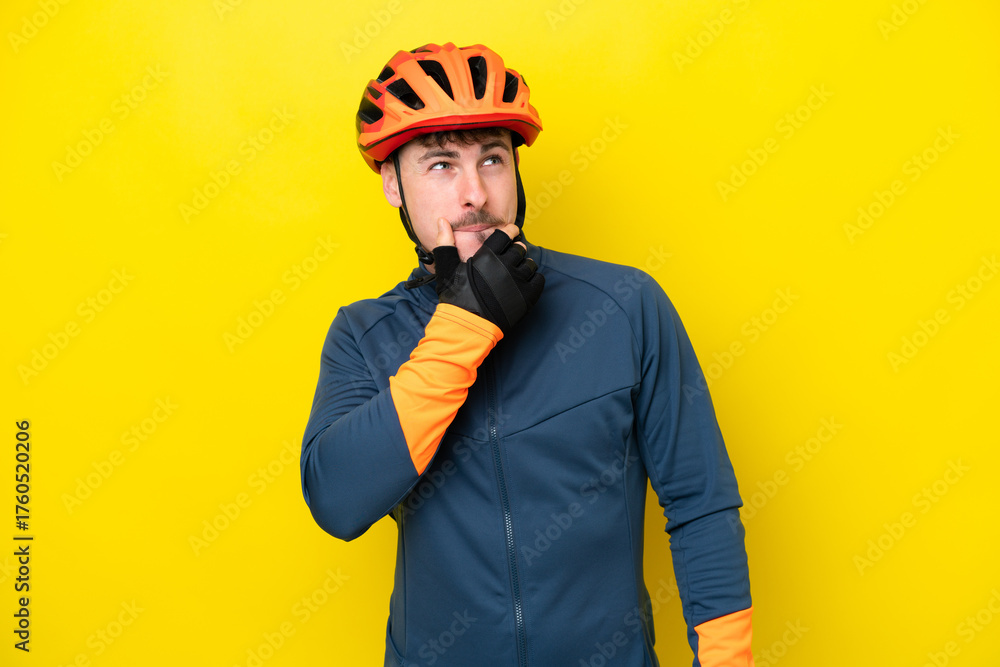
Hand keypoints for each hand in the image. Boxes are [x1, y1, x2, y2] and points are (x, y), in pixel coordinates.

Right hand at [432, 218, 543, 333]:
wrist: (467, 326)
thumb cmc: (456, 297)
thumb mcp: (447, 268)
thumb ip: (445, 243)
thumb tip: (441, 221)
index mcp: (487, 256)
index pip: (506, 234)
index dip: (510, 231)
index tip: (510, 233)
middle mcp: (505, 266)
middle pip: (519, 248)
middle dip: (516, 250)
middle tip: (509, 258)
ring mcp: (517, 282)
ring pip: (530, 264)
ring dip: (524, 265)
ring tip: (515, 273)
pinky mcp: (527, 297)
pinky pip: (539, 279)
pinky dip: (534, 279)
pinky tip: (524, 282)